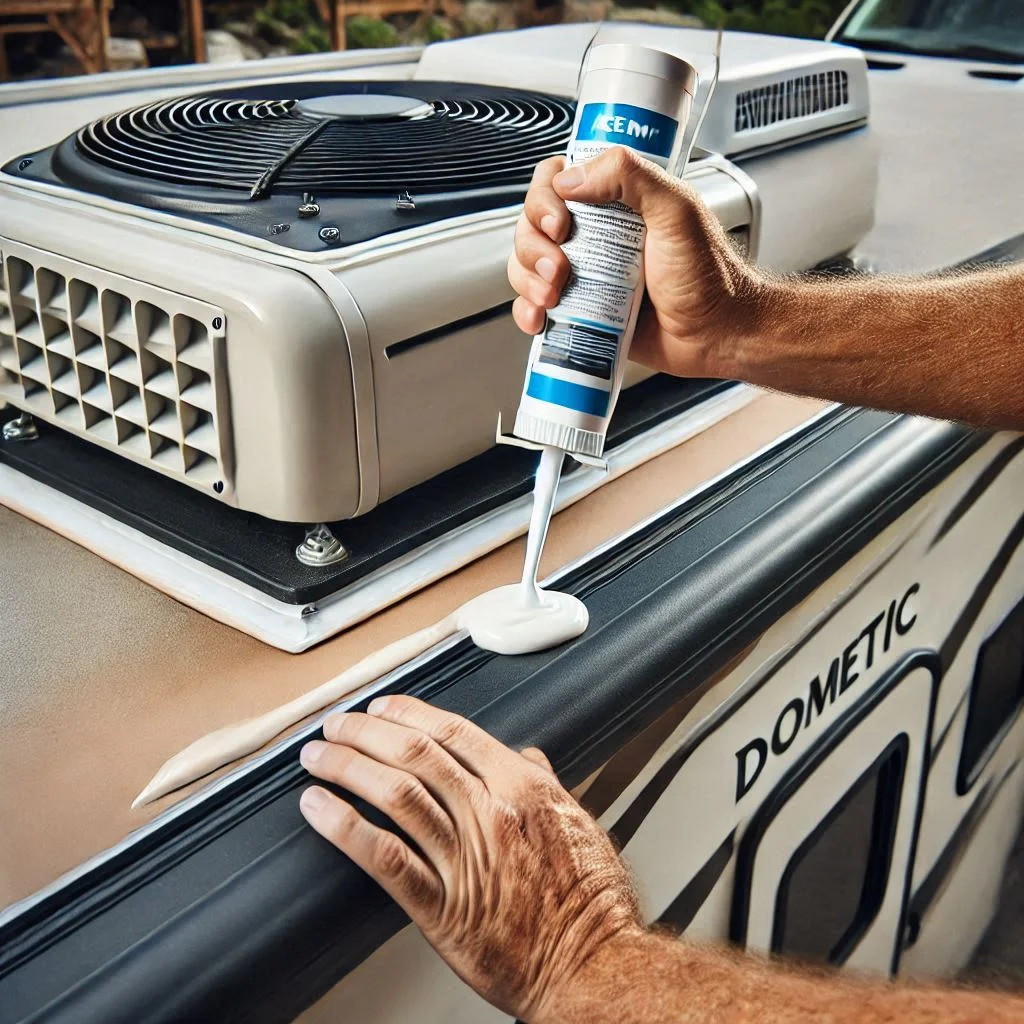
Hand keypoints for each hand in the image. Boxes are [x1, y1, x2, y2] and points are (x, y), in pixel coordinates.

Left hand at [299, 695, 641, 1021]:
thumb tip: (527, 755)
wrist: (593, 965)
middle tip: (339, 725)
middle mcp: (491, 813)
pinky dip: (346, 827)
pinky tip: (320, 809)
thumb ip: (544, 782)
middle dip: (367, 732)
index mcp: (522, 787)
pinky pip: (386, 858)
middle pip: (416, 753)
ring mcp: (466, 859)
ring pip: (396, 794)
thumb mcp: (575, 821)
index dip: (409, 713)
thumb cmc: (589, 899)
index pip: (454, 732)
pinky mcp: (443, 908)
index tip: (382, 707)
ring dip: (348, 767)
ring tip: (320, 757)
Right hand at [507, 147, 763, 378]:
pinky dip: (526, 312)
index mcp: (616, 201)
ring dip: (527, 279)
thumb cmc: (709, 276)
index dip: (544, 198)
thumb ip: (632, 177)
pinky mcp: (580, 311)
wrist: (716, 336)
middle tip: (560, 268)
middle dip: (533, 246)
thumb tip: (573, 177)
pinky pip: (535, 306)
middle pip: (533, 224)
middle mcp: (594, 234)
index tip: (560, 222)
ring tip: (553, 296)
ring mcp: (584, 274)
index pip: (557, 180)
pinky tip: (540, 319)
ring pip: (527, 264)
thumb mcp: (677, 212)